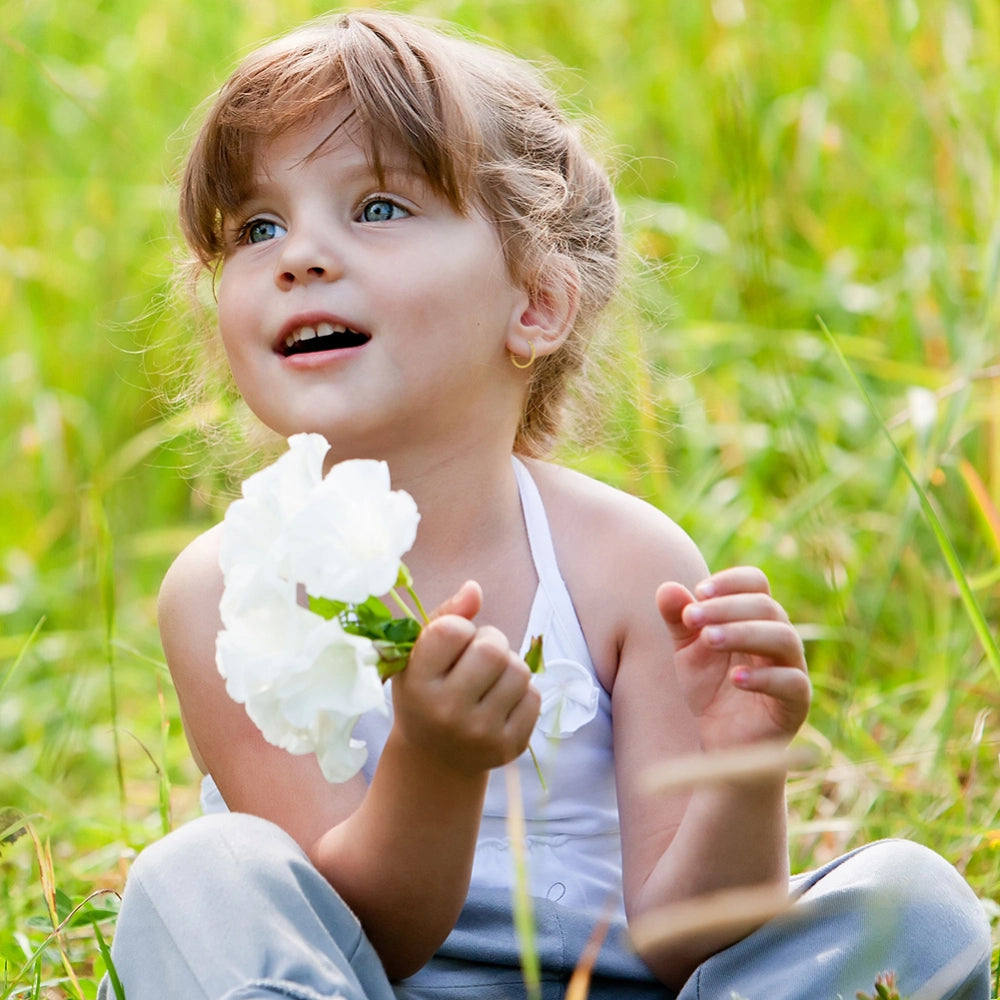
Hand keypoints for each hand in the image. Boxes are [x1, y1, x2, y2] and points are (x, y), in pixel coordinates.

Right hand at [390, 581, 540, 773]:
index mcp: (417, 683)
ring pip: (519, 671)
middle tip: (478, 657)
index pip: (453, 630)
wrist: (435, 759)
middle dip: (491, 642)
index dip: (459, 627)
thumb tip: (474, 588)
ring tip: (490, 679)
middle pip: (494, 649)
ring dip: (509, 666)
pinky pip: (534, 697)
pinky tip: (500, 702)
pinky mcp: (509, 747)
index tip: (452, 644)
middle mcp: (446, 712)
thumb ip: (445, 616)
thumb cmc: (426, 693)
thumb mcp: (419, 656)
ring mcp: (480, 734)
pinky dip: (522, 692)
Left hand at [657, 567, 809, 751]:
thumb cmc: (709, 688)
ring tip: (708, 640)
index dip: (730, 582)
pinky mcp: (797, 703)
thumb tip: (666, 589)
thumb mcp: (687, 651)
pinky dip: (764, 678)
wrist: (720, 741)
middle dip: (726, 608)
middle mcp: (779, 638)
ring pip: (783, 638)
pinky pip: (792, 683)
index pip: (756, 583)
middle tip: (692, 618)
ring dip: (743, 633)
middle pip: (767, 607)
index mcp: (755, 619)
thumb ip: (678, 620)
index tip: (699, 592)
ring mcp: (792, 669)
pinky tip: (734, 678)